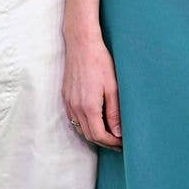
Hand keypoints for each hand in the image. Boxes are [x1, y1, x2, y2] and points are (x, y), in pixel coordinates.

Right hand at [62, 34, 121, 148]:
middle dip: (104, 141)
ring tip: (108, 132)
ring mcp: (68, 102)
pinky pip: (73, 119)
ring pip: (80, 129)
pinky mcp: (65, 96)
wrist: (81, 44)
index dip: (112, 143)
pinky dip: (84, 125)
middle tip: (118, 141)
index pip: (100, 136)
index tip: (122, 144)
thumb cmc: (99, 62)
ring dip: (94, 134)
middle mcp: (76, 108)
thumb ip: (114, 113)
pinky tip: (94, 120)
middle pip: (89, 135)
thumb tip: (118, 133)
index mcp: (89, 107)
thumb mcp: (112, 87)